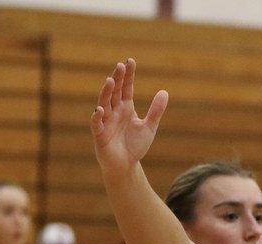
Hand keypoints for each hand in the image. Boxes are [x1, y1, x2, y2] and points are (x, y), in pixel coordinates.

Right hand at [90, 59, 168, 174]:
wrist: (126, 165)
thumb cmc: (135, 145)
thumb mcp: (149, 127)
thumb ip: (156, 111)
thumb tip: (164, 92)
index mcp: (125, 107)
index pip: (126, 88)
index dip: (128, 75)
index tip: (130, 61)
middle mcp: (114, 111)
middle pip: (114, 92)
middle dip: (117, 79)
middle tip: (120, 65)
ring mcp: (106, 121)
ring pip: (104, 103)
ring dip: (106, 92)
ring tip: (110, 80)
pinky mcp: (100, 134)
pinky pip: (97, 124)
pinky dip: (98, 116)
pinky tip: (100, 109)